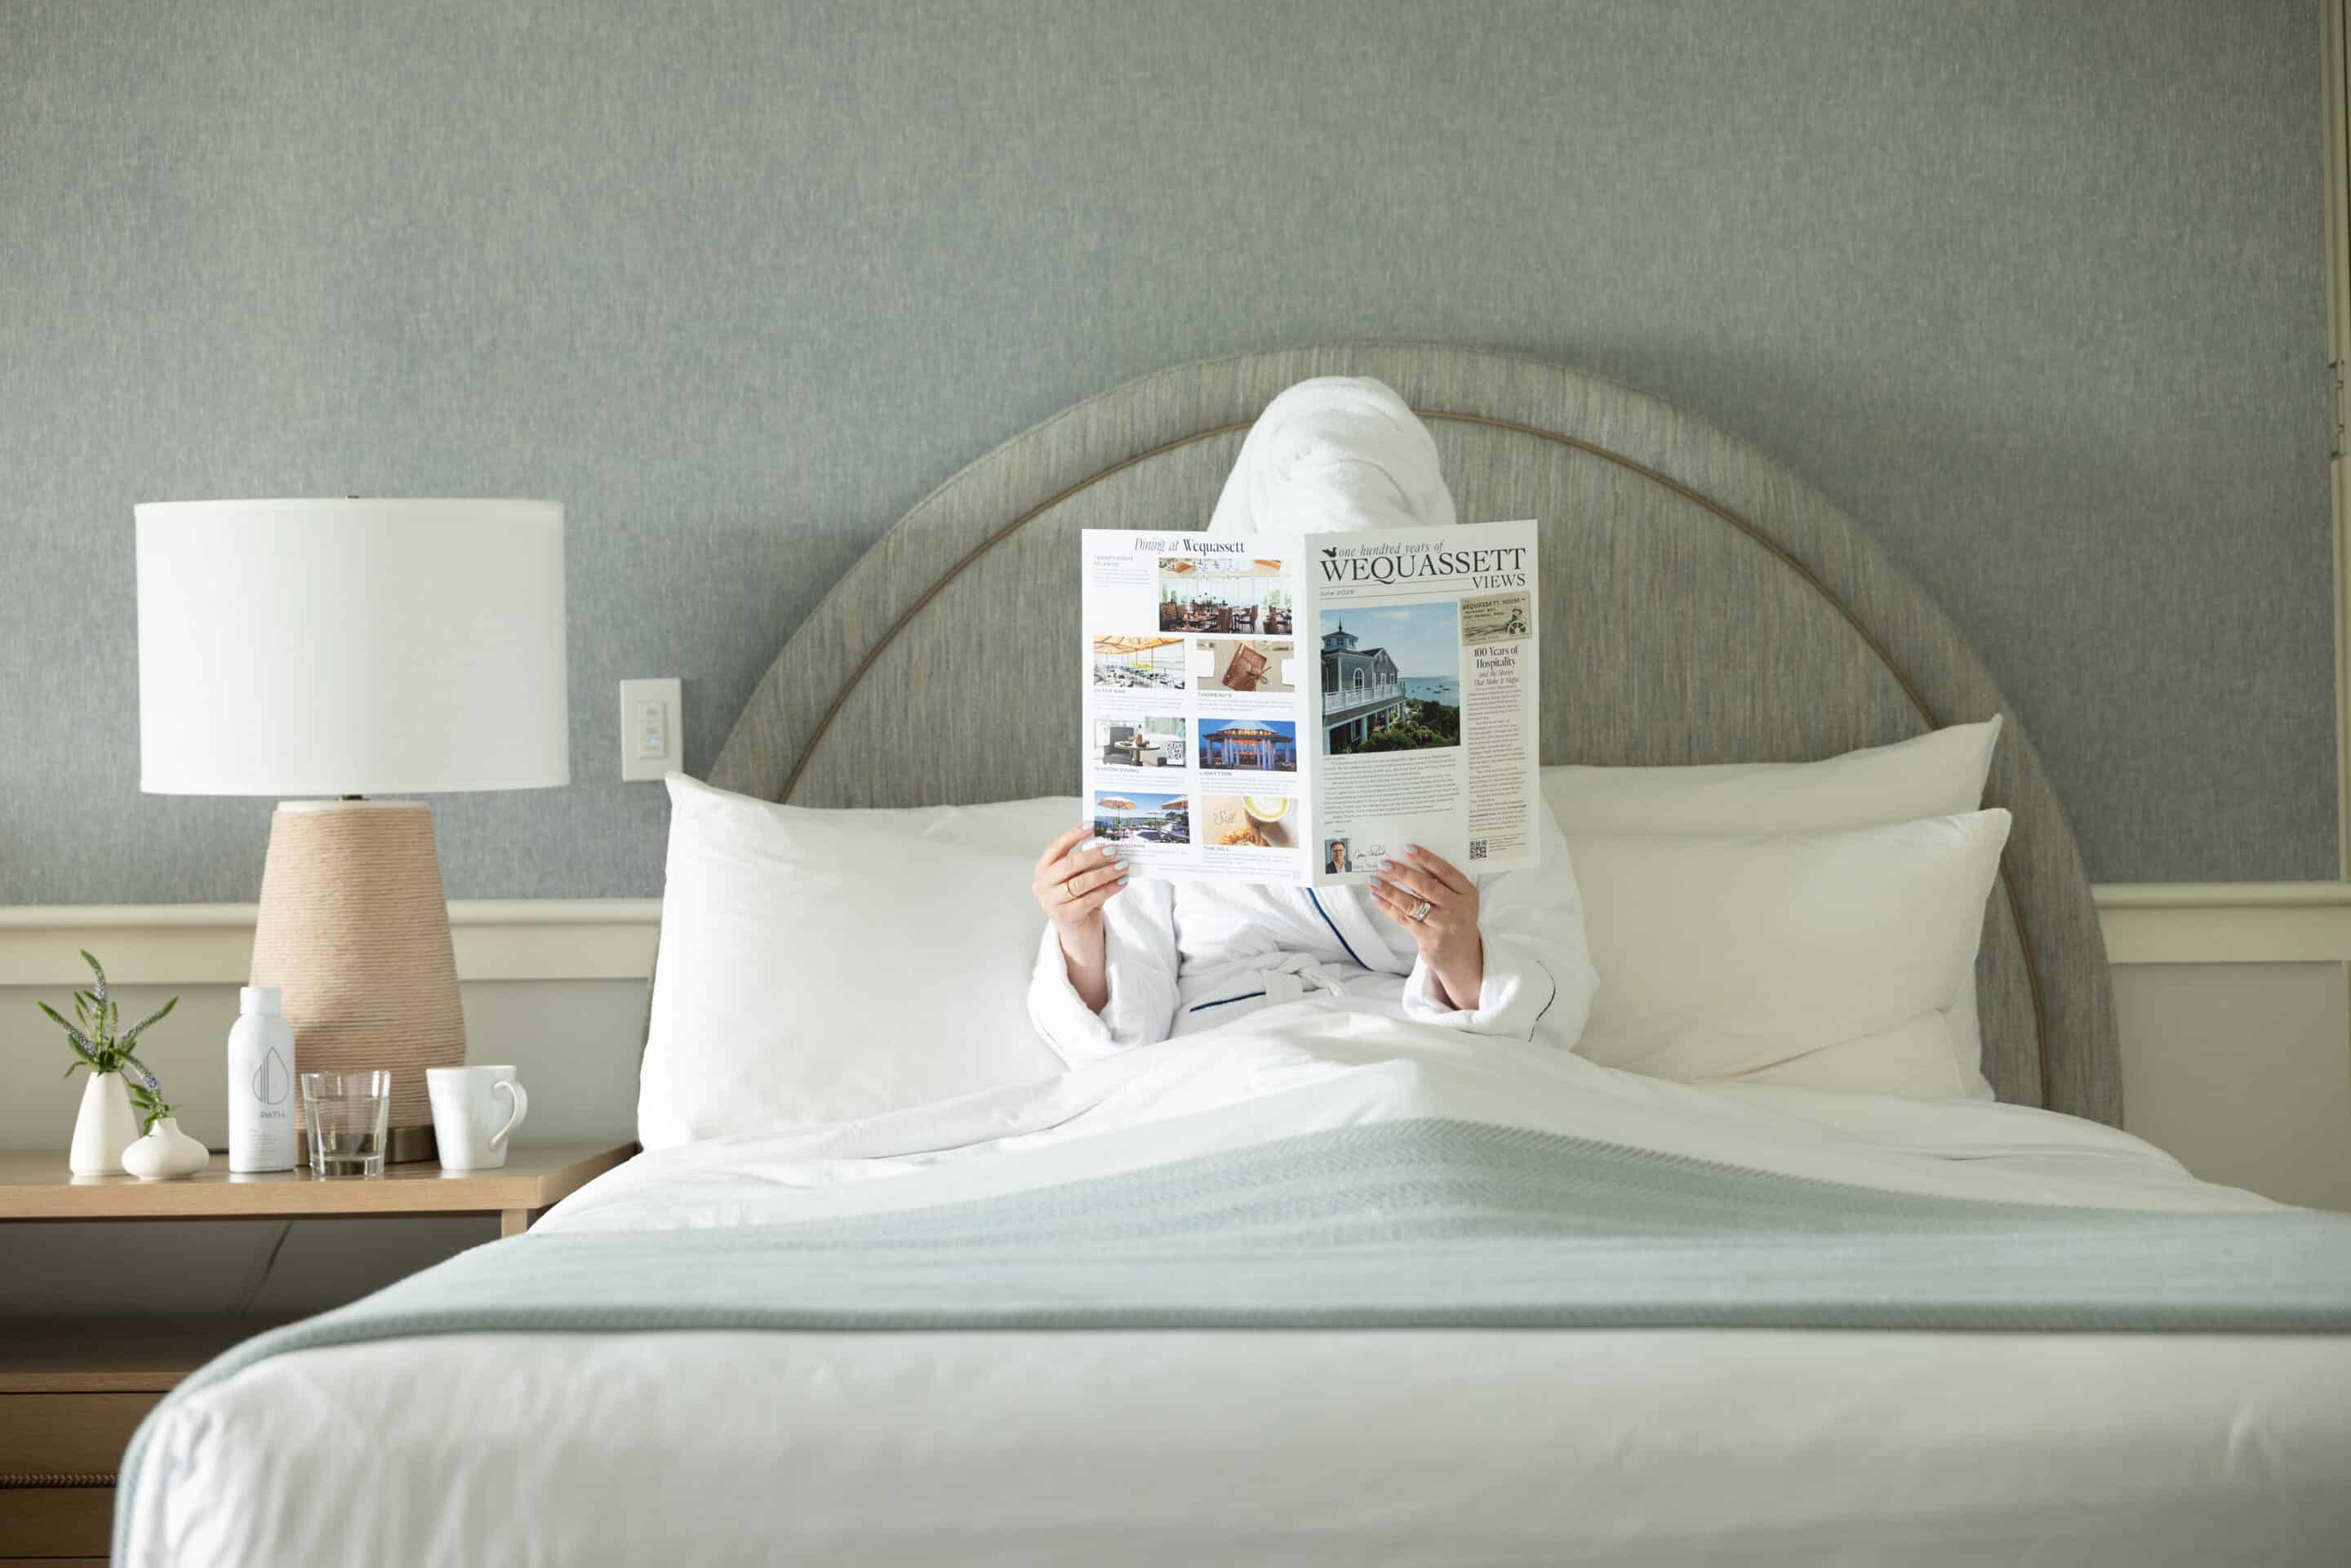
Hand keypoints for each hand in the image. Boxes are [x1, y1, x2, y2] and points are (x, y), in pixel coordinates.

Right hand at [1033, 825, 1127, 1012]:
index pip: (1057, 847)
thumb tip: (1109, 842)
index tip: (1093, 825)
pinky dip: (1109, 889)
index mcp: (1043, 869)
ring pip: (1081, 882)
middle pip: (1069, 864)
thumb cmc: (1080, 898)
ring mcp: (1051, 902)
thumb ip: (1088, 862)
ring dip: (1105, 873)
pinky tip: (1122, 883)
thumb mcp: (1080, 877)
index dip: (1074, 834)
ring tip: (1123, 866)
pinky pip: (1090, 899)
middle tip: (1114, 849)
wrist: (1078, 933)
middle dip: (1093, 855)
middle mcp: (1042, 884)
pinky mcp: (1065, 916)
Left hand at [1367, 845, 1483, 1011]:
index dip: (1426, 859)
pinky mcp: (1429, 940)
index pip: (1446, 872)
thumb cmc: (1455, 919)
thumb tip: (1408, 862)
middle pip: (1426, 887)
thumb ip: (1441, 883)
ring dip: (1390, 891)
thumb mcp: (1458, 900)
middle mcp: (1457, 908)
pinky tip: (1377, 898)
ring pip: (1412, 904)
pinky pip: (1404, 919)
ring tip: (1374, 881)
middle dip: (1402, 873)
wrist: (1462, 956)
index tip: (1407, 848)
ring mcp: (1443, 925)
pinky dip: (1388, 908)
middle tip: (1384, 864)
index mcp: (1466, 893)